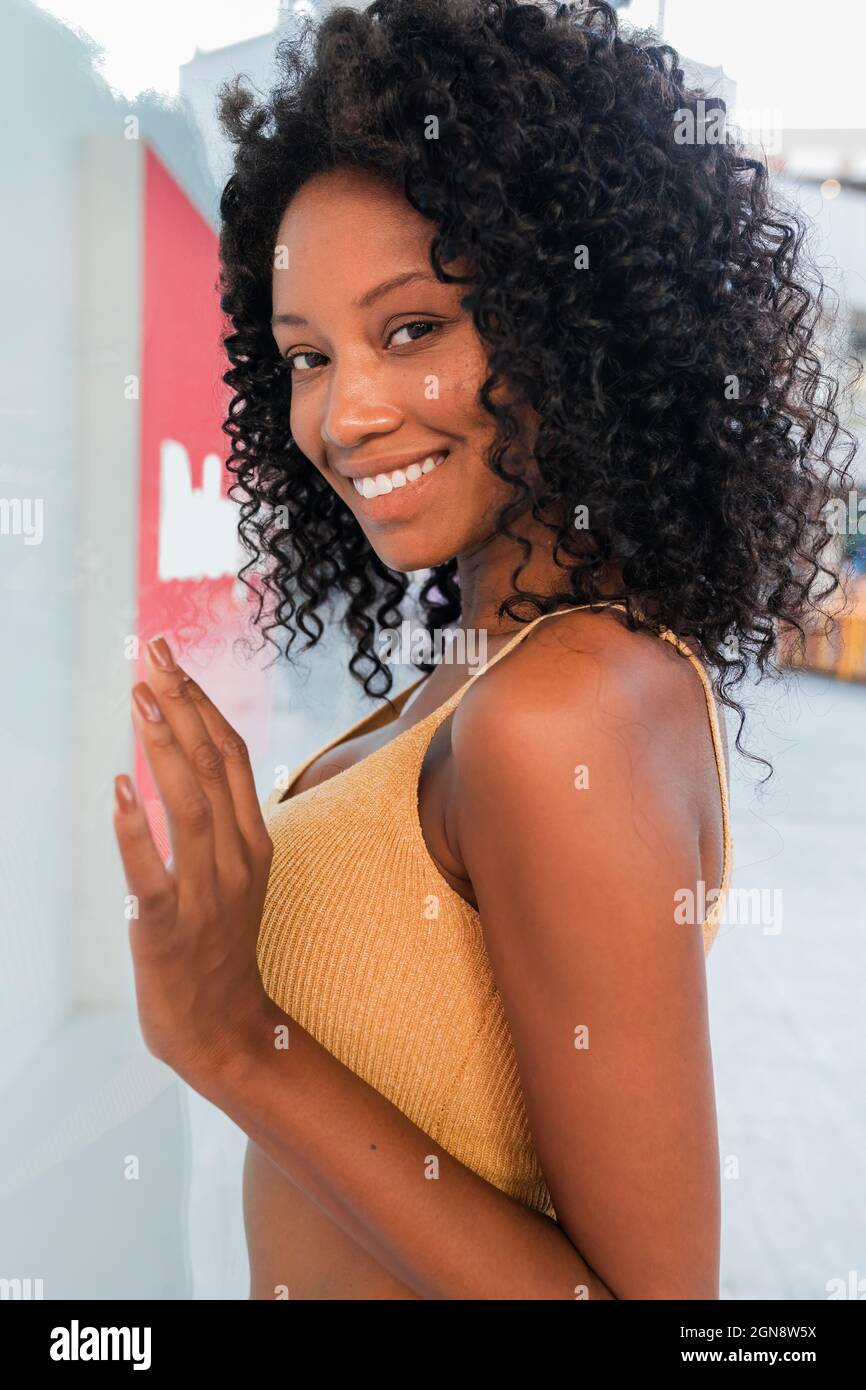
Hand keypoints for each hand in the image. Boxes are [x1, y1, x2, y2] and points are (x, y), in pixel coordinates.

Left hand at [113, 635, 273, 1087]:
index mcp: (255, 841)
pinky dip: (135, 828)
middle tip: (152, 656)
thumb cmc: (220, 947)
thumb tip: (194, 759)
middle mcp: (237, 858)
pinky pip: (152, 871)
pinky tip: (119, 788)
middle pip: (213, 766)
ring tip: (140, 699)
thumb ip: (223, 820)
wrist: (223, 1026)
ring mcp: (207, 892)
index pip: (232, 755)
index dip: (202, 701)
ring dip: (165, 747)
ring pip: (191, 805)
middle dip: (181, 703)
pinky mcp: (169, 926)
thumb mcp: (238, 874)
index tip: (171, 659)